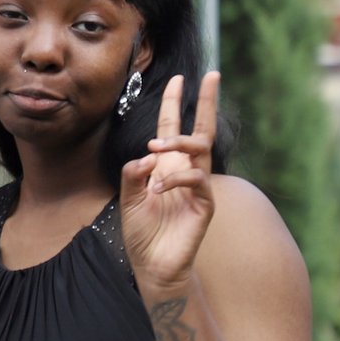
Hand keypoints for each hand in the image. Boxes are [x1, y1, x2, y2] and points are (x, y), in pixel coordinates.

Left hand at [120, 72, 218, 293]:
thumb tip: (148, 155)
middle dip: (207, 102)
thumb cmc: (142, 231)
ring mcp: (197, 187)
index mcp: (166, 166)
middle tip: (211, 76)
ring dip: (178, 142)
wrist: (152, 264)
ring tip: (155, 151)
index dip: (173, 103)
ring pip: (201, 149)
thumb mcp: (128, 197)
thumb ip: (133, 173)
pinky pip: (198, 180)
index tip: (177, 79)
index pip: (172, 127)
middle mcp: (185, 171)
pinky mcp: (204, 205)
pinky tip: (157, 189)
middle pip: (202, 129)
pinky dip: (176, 179)